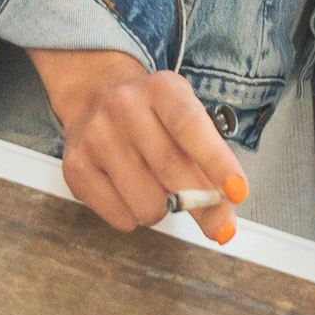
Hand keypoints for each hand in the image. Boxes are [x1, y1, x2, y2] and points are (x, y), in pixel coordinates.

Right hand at [32, 51, 246, 240]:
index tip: (238, 192)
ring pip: (147, 203)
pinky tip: (132, 192)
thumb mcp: (185, 115)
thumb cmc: (153, 114)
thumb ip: (207, 159)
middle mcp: (124, 107)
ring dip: (164, 210)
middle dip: (204, 206)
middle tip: (223, 226)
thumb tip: (225, 213)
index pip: (191, 125)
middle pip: (170, 168)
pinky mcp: (76, 168)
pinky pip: (121, 217)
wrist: (96, 95)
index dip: (217, 162)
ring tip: (159, 189)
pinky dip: (135, 216)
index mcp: (160, 88)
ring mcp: (96, 137)